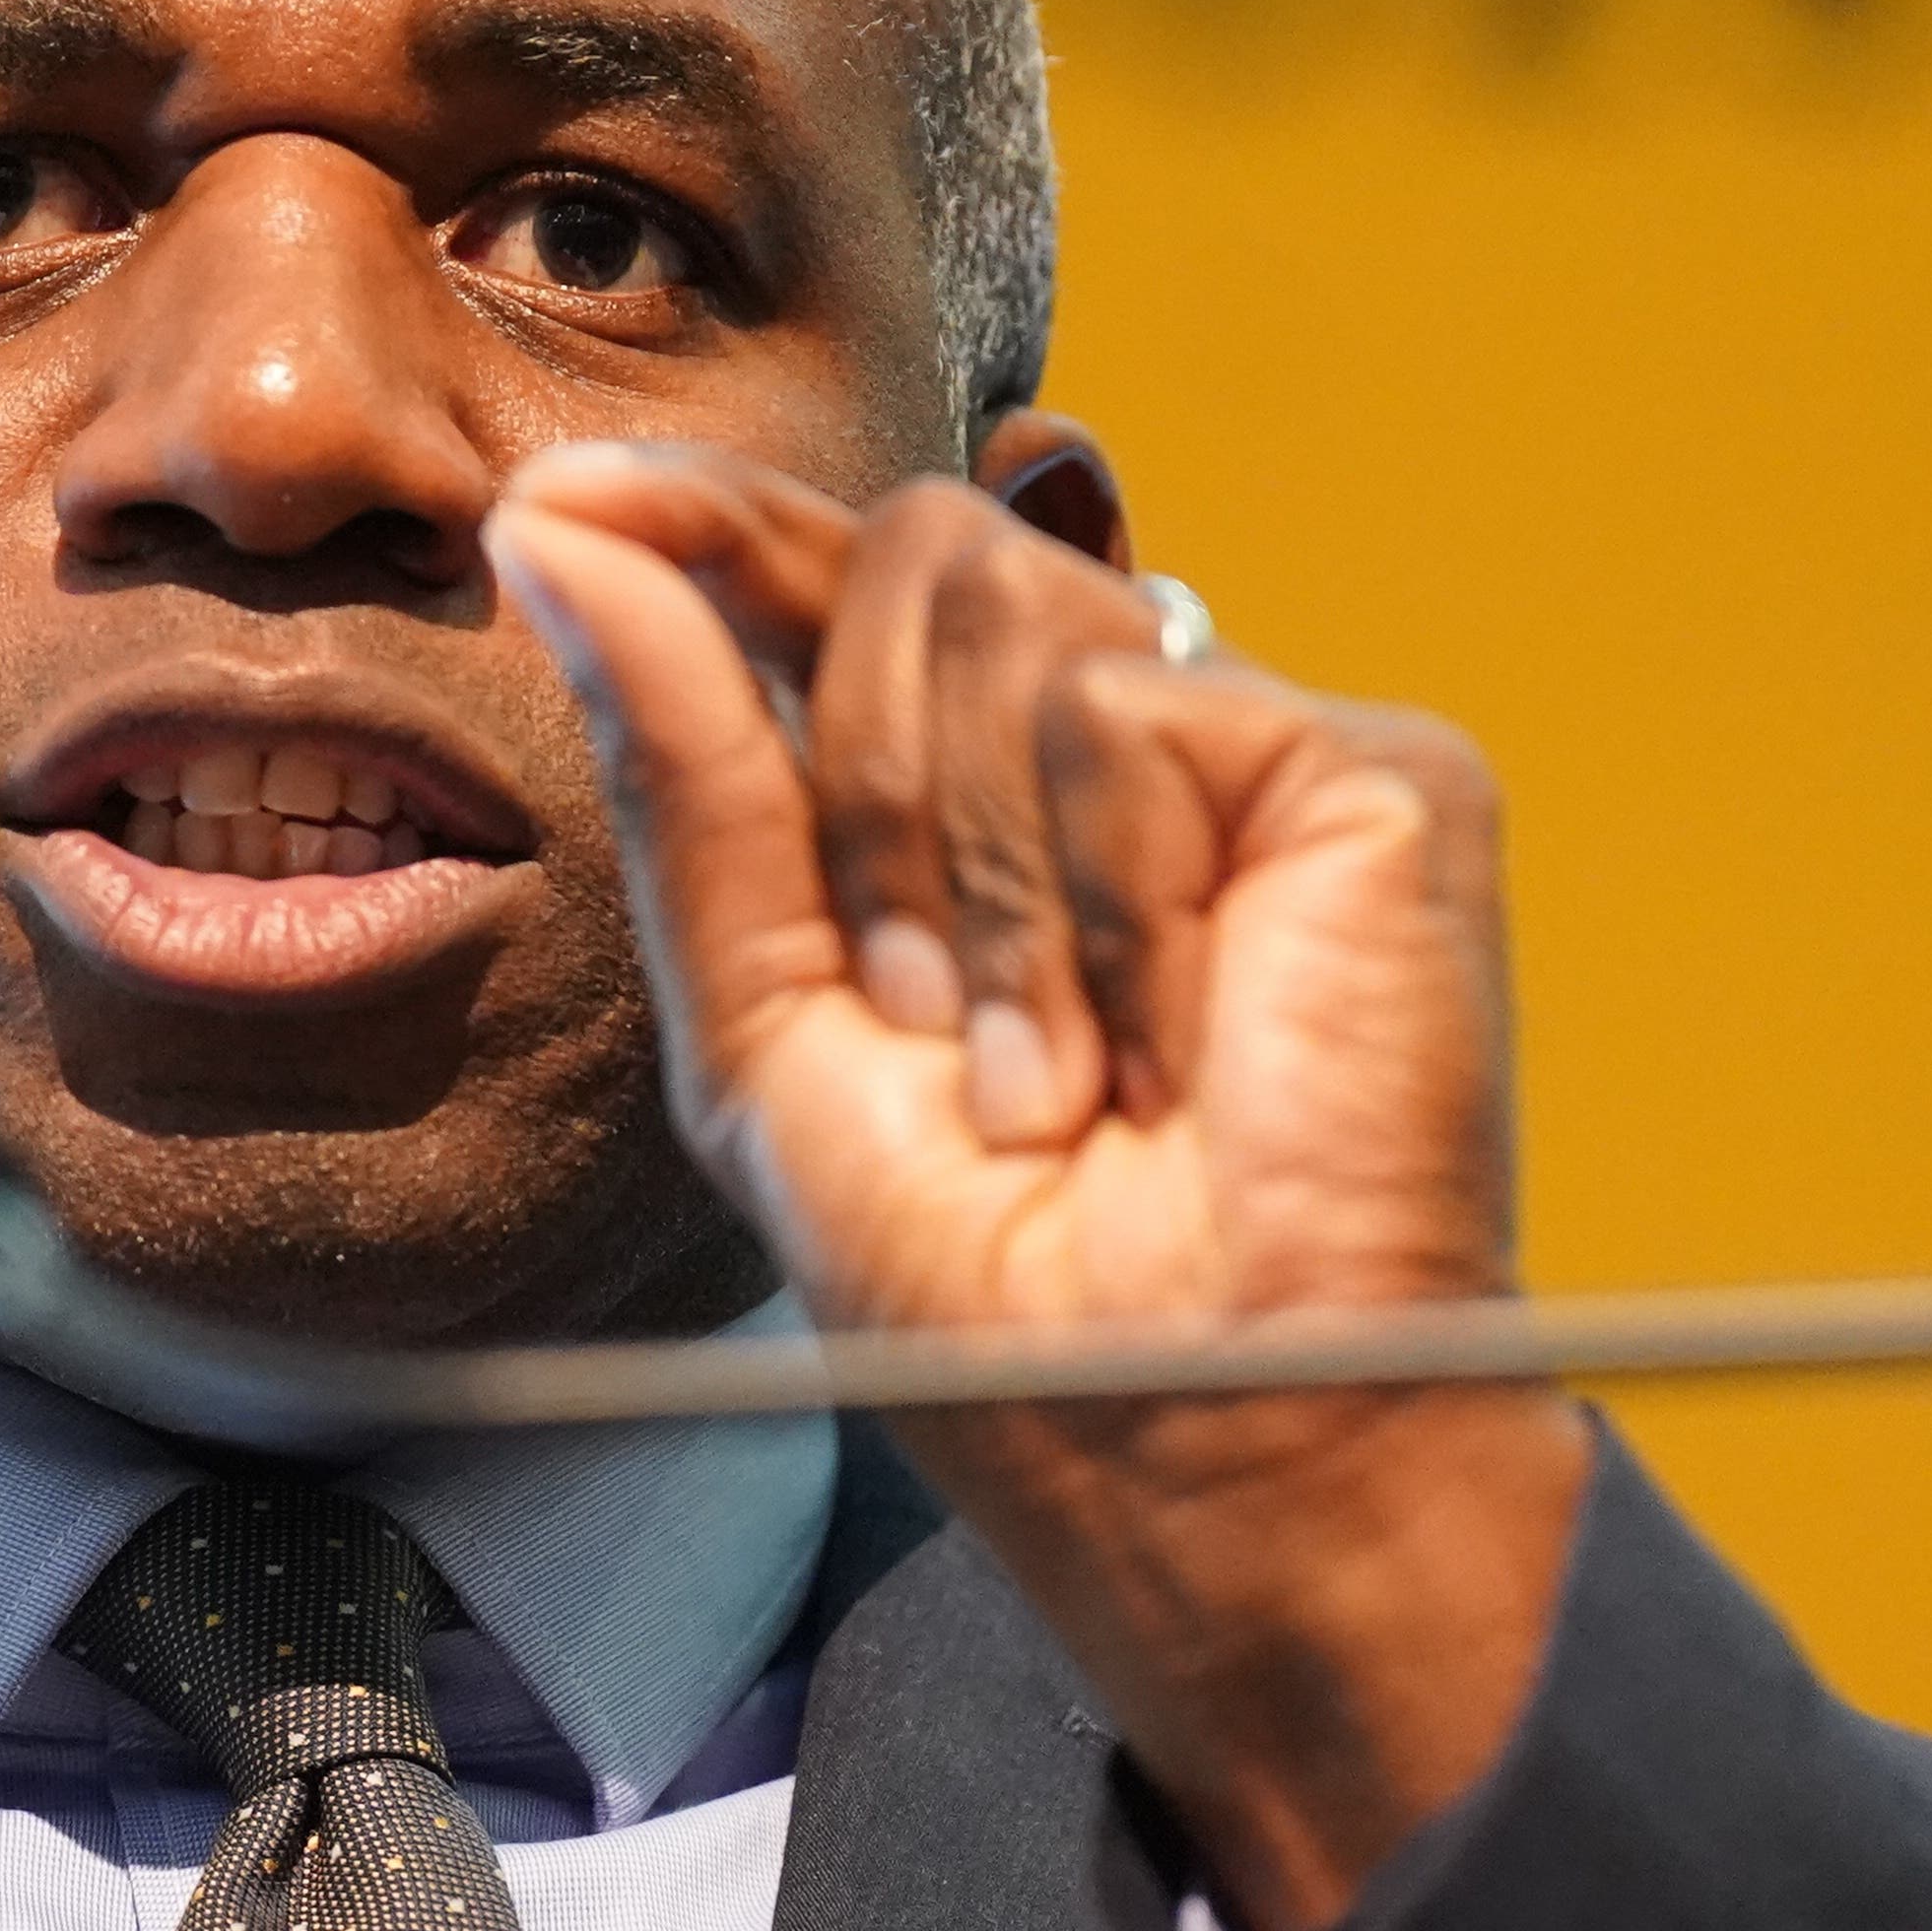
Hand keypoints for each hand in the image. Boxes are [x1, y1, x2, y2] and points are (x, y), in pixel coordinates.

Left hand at [486, 443, 1589, 1930]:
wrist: (1187, 1435)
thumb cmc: (984, 1277)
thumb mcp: (760, 1013)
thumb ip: (681, 761)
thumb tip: (559, 520)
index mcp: (966, 792)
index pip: (827, 580)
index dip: (707, 518)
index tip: (565, 495)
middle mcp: (1111, 739)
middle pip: (905, 559)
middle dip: (854, 790)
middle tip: (917, 1018)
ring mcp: (1247, 748)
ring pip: (1001, 614)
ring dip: (970, 885)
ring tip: (1047, 1070)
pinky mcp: (1372, 773)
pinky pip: (1130, 706)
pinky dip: (1099, 900)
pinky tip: (1165, 1046)